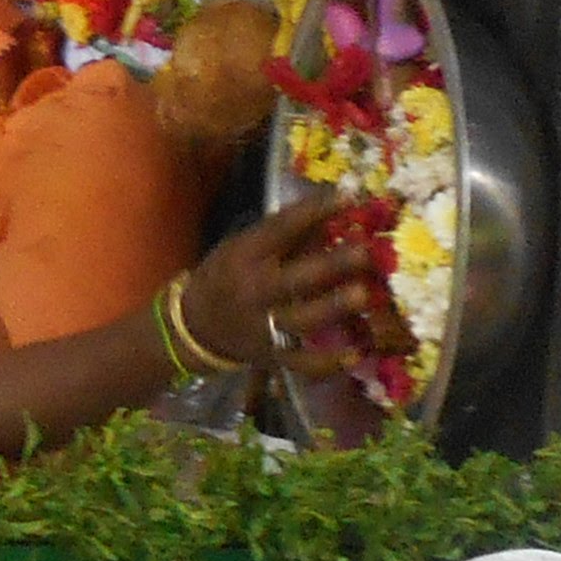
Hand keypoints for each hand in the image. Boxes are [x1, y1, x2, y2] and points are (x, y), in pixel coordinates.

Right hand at [177, 196, 379, 375]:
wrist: (195, 326)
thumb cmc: (228, 275)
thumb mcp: (243, 247)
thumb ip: (285, 235)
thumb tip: (334, 213)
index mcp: (245, 255)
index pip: (281, 229)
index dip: (314, 212)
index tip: (348, 197)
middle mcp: (254, 290)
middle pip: (295, 278)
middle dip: (332, 265)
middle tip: (364, 253)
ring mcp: (263, 326)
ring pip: (301, 320)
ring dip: (333, 307)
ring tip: (364, 295)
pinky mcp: (272, 356)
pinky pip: (302, 363)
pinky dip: (328, 363)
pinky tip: (356, 353)